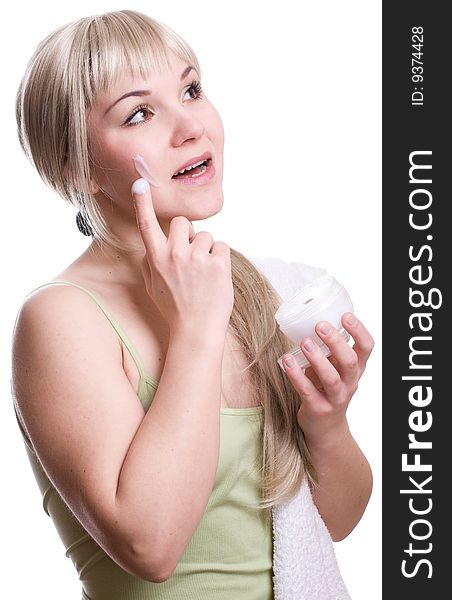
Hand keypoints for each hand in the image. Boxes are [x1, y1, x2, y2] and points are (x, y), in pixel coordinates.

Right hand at [131, 178, 233, 335]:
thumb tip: (152, 248)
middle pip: (182, 222)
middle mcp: (175, 254)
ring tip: (204, 274)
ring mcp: (197, 259)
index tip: (140, 183)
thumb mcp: (152, 287)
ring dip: (207, 250)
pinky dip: (221, 259)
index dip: (142, 201)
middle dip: (188, 233)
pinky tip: (216, 277)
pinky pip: (222, 247)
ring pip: (205, 236)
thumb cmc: (174, 310)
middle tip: (191, 255)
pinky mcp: (218, 264)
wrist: (196, 331)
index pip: (146, 224)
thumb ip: (150, 263)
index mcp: (156, 259)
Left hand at [281, 313, 373, 445]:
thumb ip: (328, 351)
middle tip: (320, 325)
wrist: (326, 430)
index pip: (367, 348)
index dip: (359, 331)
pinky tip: (286, 361)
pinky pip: (307, 391)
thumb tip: (308, 321)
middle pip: (350, 361)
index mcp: (356, 370)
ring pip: (331, 378)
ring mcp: (335, 398)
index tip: (345, 316)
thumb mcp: (334, 369)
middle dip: (336, 342)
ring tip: (304, 342)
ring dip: (317, 358)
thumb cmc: (326, 391)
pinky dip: (296, 375)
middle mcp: (350, 383)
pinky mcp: (318, 409)